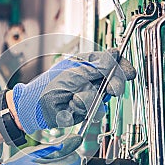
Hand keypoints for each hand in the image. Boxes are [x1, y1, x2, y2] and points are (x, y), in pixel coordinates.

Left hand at [12, 48, 135, 133]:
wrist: (35, 110)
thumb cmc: (47, 87)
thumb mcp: (72, 73)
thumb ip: (95, 67)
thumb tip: (114, 55)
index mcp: (86, 63)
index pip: (111, 60)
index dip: (122, 65)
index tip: (129, 72)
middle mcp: (90, 77)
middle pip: (113, 79)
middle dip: (112, 85)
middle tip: (111, 89)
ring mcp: (89, 93)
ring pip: (104, 97)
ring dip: (90, 99)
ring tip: (74, 99)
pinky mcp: (86, 108)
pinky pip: (94, 109)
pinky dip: (83, 109)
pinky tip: (71, 106)